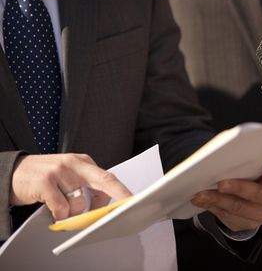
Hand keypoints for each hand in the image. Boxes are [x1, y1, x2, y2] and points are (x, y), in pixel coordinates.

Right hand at [10, 154, 131, 219]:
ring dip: (72, 212)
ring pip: (79, 202)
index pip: (107, 176)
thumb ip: (87, 187)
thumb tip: (103, 206)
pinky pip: (60, 208)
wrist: (14, 172)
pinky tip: (53, 210)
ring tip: (61, 207)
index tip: (132, 200)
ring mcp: (59, 171)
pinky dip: (59, 214)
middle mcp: (74, 163)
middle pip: (102, 181)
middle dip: (116, 195)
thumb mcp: (69, 176)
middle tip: (122, 209)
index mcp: (83, 161)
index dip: (121, 189)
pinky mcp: (44, 182)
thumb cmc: (46, 176)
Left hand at [191, 156, 261, 230]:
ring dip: (216, 200)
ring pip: (237, 208)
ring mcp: (260, 215)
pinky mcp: (245, 224)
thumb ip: (250, 162)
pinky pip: (226, 216)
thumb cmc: (253, 176)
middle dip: (237, 188)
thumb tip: (227, 154)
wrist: (252, 201)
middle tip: (221, 184)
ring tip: (200, 194)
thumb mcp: (257, 168)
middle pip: (255, 194)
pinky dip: (211, 207)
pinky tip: (200, 200)